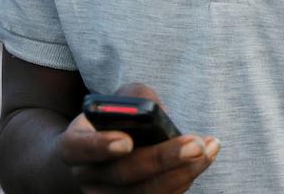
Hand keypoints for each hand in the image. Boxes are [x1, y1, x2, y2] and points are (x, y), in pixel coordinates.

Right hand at [55, 83, 218, 193]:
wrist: (102, 153)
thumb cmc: (115, 119)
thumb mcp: (121, 99)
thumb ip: (137, 99)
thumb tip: (158, 114)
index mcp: (73, 146)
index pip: (78, 148)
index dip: (100, 146)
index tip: (127, 140)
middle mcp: (85, 176)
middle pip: (122, 174)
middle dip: (162, 159)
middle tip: (195, 144)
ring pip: (143, 193)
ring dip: (183, 172)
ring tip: (209, 147)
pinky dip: (183, 180)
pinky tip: (204, 159)